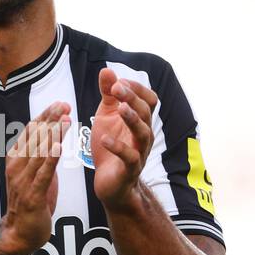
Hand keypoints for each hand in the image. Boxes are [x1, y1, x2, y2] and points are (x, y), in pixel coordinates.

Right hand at [2, 101, 70, 253]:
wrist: (21, 233)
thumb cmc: (31, 200)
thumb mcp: (35, 171)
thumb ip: (41, 153)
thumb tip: (52, 132)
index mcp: (16, 158)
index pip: (31, 131)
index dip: (46, 116)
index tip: (60, 103)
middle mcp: (16, 166)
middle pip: (34, 137)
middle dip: (50, 119)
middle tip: (65, 104)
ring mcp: (23, 180)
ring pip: (39, 152)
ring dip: (53, 134)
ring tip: (66, 119)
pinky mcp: (32, 195)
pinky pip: (43, 174)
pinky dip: (51, 159)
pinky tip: (60, 146)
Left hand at [91, 67, 156, 210]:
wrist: (110, 184)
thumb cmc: (110, 148)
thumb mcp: (106, 117)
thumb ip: (108, 95)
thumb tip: (107, 70)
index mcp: (140, 120)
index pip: (149, 99)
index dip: (136, 88)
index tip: (118, 82)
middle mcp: (144, 135)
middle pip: (146, 112)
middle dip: (132, 98)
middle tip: (117, 88)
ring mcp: (139, 152)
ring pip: (143, 133)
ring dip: (132, 118)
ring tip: (120, 108)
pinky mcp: (129, 169)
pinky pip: (130, 157)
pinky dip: (118, 147)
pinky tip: (105, 139)